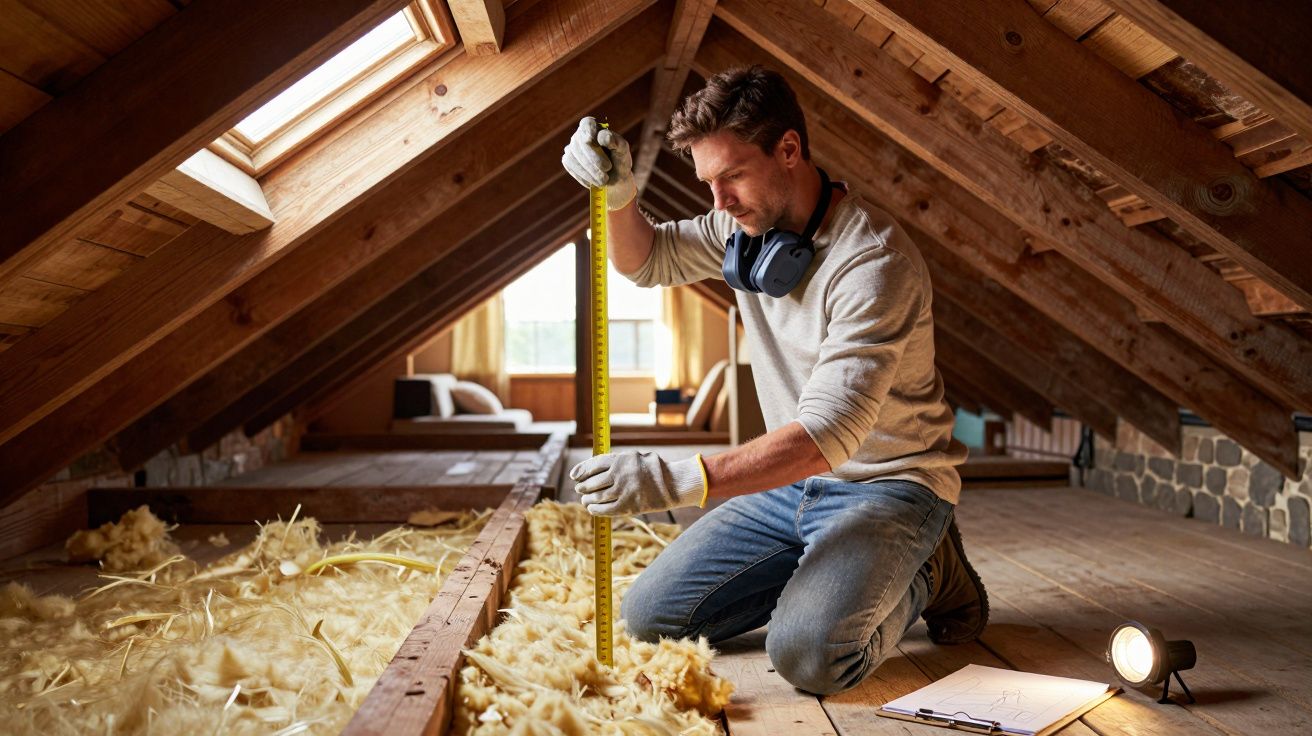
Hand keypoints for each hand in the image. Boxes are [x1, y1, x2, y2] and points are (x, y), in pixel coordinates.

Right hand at [561, 116, 636, 210]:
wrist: (615, 180)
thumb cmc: (620, 161)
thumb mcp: (623, 151)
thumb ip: (617, 142)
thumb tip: (603, 137)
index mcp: (595, 128)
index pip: (587, 123)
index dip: (588, 130)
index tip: (591, 139)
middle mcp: (580, 135)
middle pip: (581, 142)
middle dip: (594, 157)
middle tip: (608, 168)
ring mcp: (572, 148)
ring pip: (574, 156)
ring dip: (590, 170)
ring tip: (604, 180)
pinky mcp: (567, 161)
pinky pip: (571, 166)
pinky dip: (583, 176)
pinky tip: (594, 181)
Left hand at [570, 451, 705, 516]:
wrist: (673, 484)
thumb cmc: (652, 470)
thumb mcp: (635, 458)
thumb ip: (615, 462)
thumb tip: (589, 470)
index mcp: (622, 459)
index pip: (594, 464)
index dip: (581, 470)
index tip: (574, 476)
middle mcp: (621, 474)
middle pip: (593, 482)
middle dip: (583, 487)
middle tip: (579, 489)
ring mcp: (625, 491)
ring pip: (597, 497)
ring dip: (587, 499)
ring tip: (585, 500)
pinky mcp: (629, 506)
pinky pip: (606, 510)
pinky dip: (596, 510)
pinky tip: (592, 509)